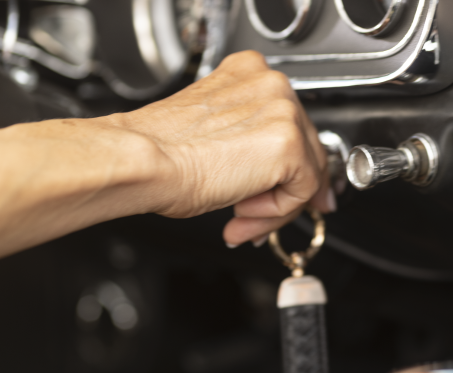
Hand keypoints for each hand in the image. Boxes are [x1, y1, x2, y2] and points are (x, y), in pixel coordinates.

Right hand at [110, 51, 334, 246]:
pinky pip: (303, 190)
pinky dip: (276, 211)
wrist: (145, 162)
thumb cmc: (160, 151)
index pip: (290, 124)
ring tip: (239, 216)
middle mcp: (271, 84)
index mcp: (250, 74)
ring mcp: (283, 110)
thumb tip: (276, 175)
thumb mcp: (214, 134)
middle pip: (306, 148)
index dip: (291, 165)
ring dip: (274, 206)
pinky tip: (242, 209)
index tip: (288, 192)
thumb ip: (249, 142)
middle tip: (258, 218)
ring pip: (307, 172)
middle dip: (288, 192)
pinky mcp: (289, 142)